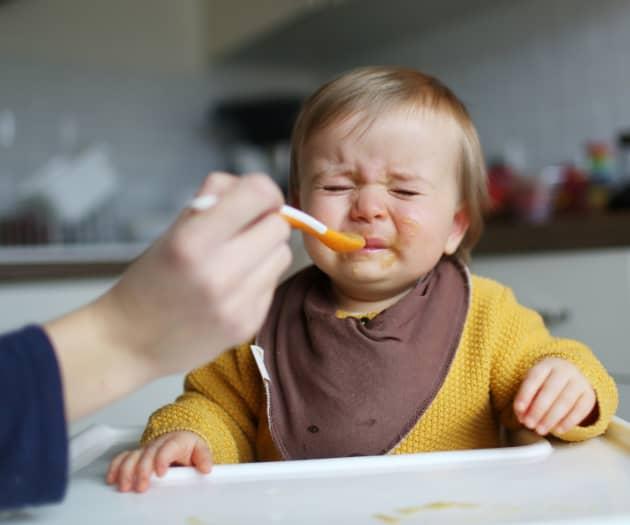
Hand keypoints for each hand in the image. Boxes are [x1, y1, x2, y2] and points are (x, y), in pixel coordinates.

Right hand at [106, 431, 211, 492]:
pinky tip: (112, 479)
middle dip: (142, 470)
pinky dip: (116, 467)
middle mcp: (158, 444)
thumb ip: (203, 457)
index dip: (162, 459)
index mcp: (175, 441)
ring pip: (132, 456)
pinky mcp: (137, 454)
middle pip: (147, 454)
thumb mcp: (200, 448)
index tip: (161, 472)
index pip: (168, 448)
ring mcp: (146, 449)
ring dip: (126, 471)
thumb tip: (206, 467)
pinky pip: (123, 457)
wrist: (180, 433)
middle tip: (141, 486)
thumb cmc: (188, 444)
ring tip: (125, 486)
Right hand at [107, 172, 291, 375]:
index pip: (259, 194)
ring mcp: (237, 303)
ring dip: (266, 251)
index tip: (254, 199)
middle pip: (278, 226)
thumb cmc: (149, 282)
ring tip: (236, 261)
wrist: (130, 343)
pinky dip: (260, 279)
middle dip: (263, 222)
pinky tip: (233, 287)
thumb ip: (215, 201)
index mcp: (192, 241)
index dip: (262, 191)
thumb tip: (259, 189)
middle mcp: (218, 273)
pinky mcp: (248, 323)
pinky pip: (274, 283)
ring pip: (283, 254)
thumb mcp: (172, 231)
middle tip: (241, 232)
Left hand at [513, 357, 596, 434]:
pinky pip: (581, 409)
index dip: (525, 394)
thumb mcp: (533, 385)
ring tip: (541, 430)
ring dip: (552, 418)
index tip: (519, 409)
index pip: (534, 377)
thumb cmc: (545, 383)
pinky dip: (569, 421)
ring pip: (566, 401)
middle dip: (538, 410)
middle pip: (551, 390)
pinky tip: (558, 430)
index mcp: (546, 365)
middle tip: (529, 424)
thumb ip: (525, 399)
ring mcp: (579, 381)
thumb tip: (522, 416)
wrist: (570, 377)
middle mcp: (564, 370)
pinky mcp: (589, 395)